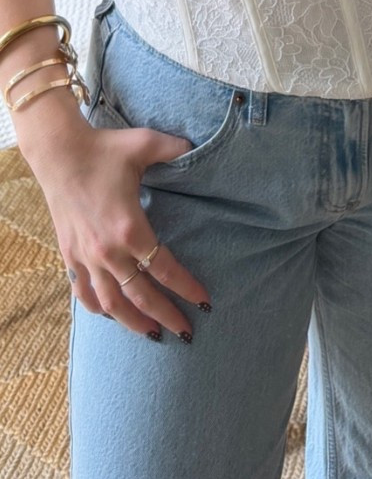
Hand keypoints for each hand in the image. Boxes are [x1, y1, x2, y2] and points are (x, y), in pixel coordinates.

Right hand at [36, 123, 211, 339]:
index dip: (186, 288)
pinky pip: (84, 293)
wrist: (59, 154)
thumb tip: (196, 146)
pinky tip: (110, 315)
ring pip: (111, 303)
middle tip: (186, 332)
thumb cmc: (104, 149)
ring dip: (133, 322)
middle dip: (166, 316)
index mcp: (130, 228)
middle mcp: (108, 251)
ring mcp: (87, 258)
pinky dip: (98, 309)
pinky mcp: (70, 257)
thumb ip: (174, 148)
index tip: (205, 302)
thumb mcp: (144, 143)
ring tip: (153, 335)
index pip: (165, 269)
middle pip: (141, 295)